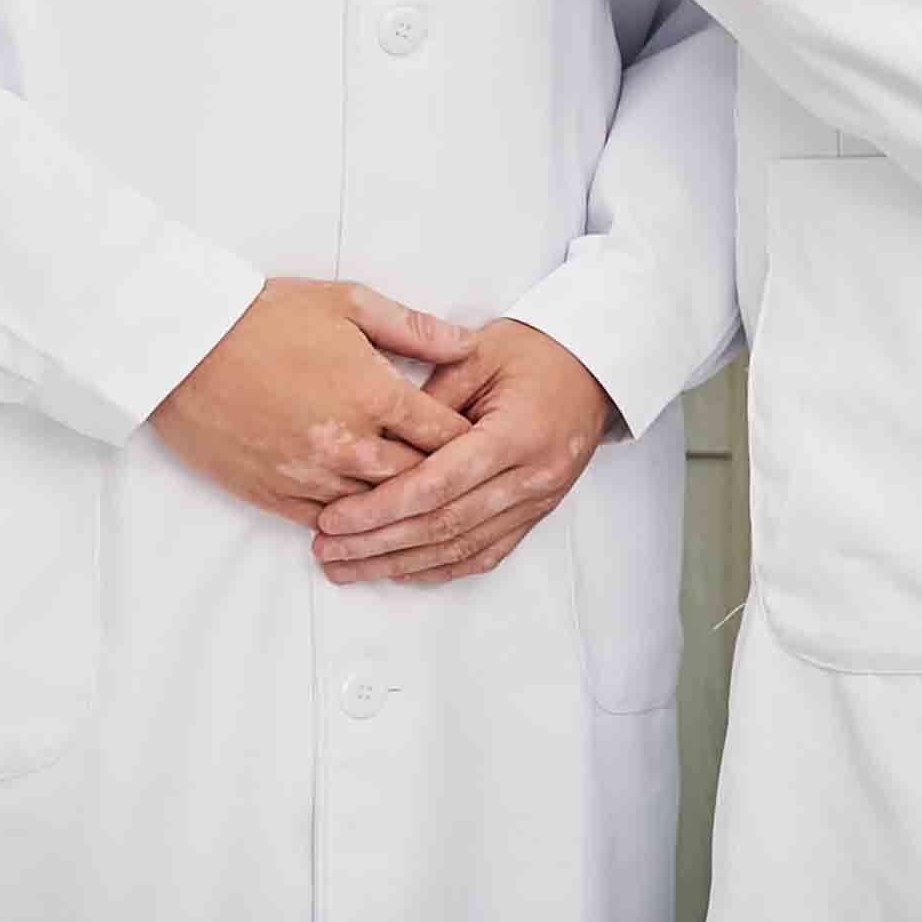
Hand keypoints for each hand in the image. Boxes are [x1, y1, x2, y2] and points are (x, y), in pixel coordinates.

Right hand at [148, 279, 477, 521]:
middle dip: (448, 478)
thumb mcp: (349, 303)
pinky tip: (371, 518)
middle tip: (468, 479)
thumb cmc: (264, 318)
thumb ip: (416, 328)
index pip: (448, 434)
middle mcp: (348, 443)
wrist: (182, 347)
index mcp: (375, 394)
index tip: (487, 442)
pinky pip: (329, 521)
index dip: (473, 440)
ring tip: (427, 502)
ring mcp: (309, 474)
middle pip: (421, 479)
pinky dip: (355, 522)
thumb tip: (469, 344)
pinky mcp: (272, 494)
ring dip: (402, 505)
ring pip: (378, 508)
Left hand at [310, 319, 618, 586]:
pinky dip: (437, 568)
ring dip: (398, 564)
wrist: (596, 366)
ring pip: (460, 548)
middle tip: (325, 549)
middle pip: (443, 525)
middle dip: (376, 543)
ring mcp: (539, 500)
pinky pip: (483, 553)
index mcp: (517, 434)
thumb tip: (374, 445)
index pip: (438, 485)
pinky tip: (398, 570)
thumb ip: (428, 402)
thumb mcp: (477, 354)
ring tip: (346, 567)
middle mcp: (532, 476)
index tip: (332, 518)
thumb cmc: (536, 351)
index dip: (380, 507)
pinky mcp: (537, 513)